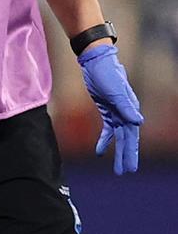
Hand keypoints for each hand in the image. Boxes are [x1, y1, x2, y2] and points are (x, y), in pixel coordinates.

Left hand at [78, 44, 143, 174]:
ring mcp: (116, 111)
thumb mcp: (114, 90)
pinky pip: (108, 129)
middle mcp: (126, 112)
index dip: (132, 151)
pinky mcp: (107, 109)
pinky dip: (105, 140)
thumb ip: (125, 106)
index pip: (132, 134)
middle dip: (127, 155)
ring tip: (117, 169)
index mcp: (130, 108)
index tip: (132, 167)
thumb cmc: (107, 73)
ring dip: (118, 151)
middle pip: (127, 138)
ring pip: (119, 136)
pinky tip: (99, 152)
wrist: (96, 61)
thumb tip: (138, 122)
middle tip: (126, 172)